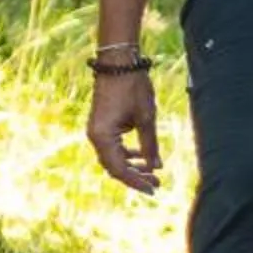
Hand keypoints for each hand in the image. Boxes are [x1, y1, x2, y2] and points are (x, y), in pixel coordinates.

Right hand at [88, 68, 163, 193]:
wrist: (119, 63)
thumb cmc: (133, 88)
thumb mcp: (146, 118)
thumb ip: (150, 145)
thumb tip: (156, 167)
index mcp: (102, 136)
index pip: (119, 169)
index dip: (137, 181)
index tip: (154, 189)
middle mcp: (95, 136)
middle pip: (114, 167)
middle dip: (136, 176)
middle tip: (157, 183)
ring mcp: (97, 130)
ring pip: (114, 158)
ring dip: (132, 166)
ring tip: (153, 172)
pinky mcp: (102, 125)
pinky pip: (113, 147)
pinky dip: (127, 154)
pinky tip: (143, 157)